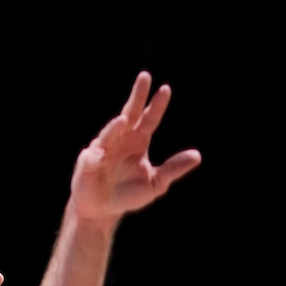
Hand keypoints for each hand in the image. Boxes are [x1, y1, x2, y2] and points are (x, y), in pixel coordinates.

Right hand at [70, 72, 200, 223]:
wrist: (102, 209)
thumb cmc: (127, 194)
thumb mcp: (155, 183)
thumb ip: (173, 169)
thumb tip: (197, 156)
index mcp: (138, 140)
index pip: (150, 118)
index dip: (157, 105)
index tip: (166, 89)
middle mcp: (122, 138)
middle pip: (131, 112)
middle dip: (137, 95)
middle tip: (145, 76)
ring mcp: (104, 147)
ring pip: (110, 132)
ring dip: (115, 126)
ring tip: (123, 121)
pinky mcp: (88, 162)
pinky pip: (92, 157)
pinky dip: (96, 156)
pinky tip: (100, 157)